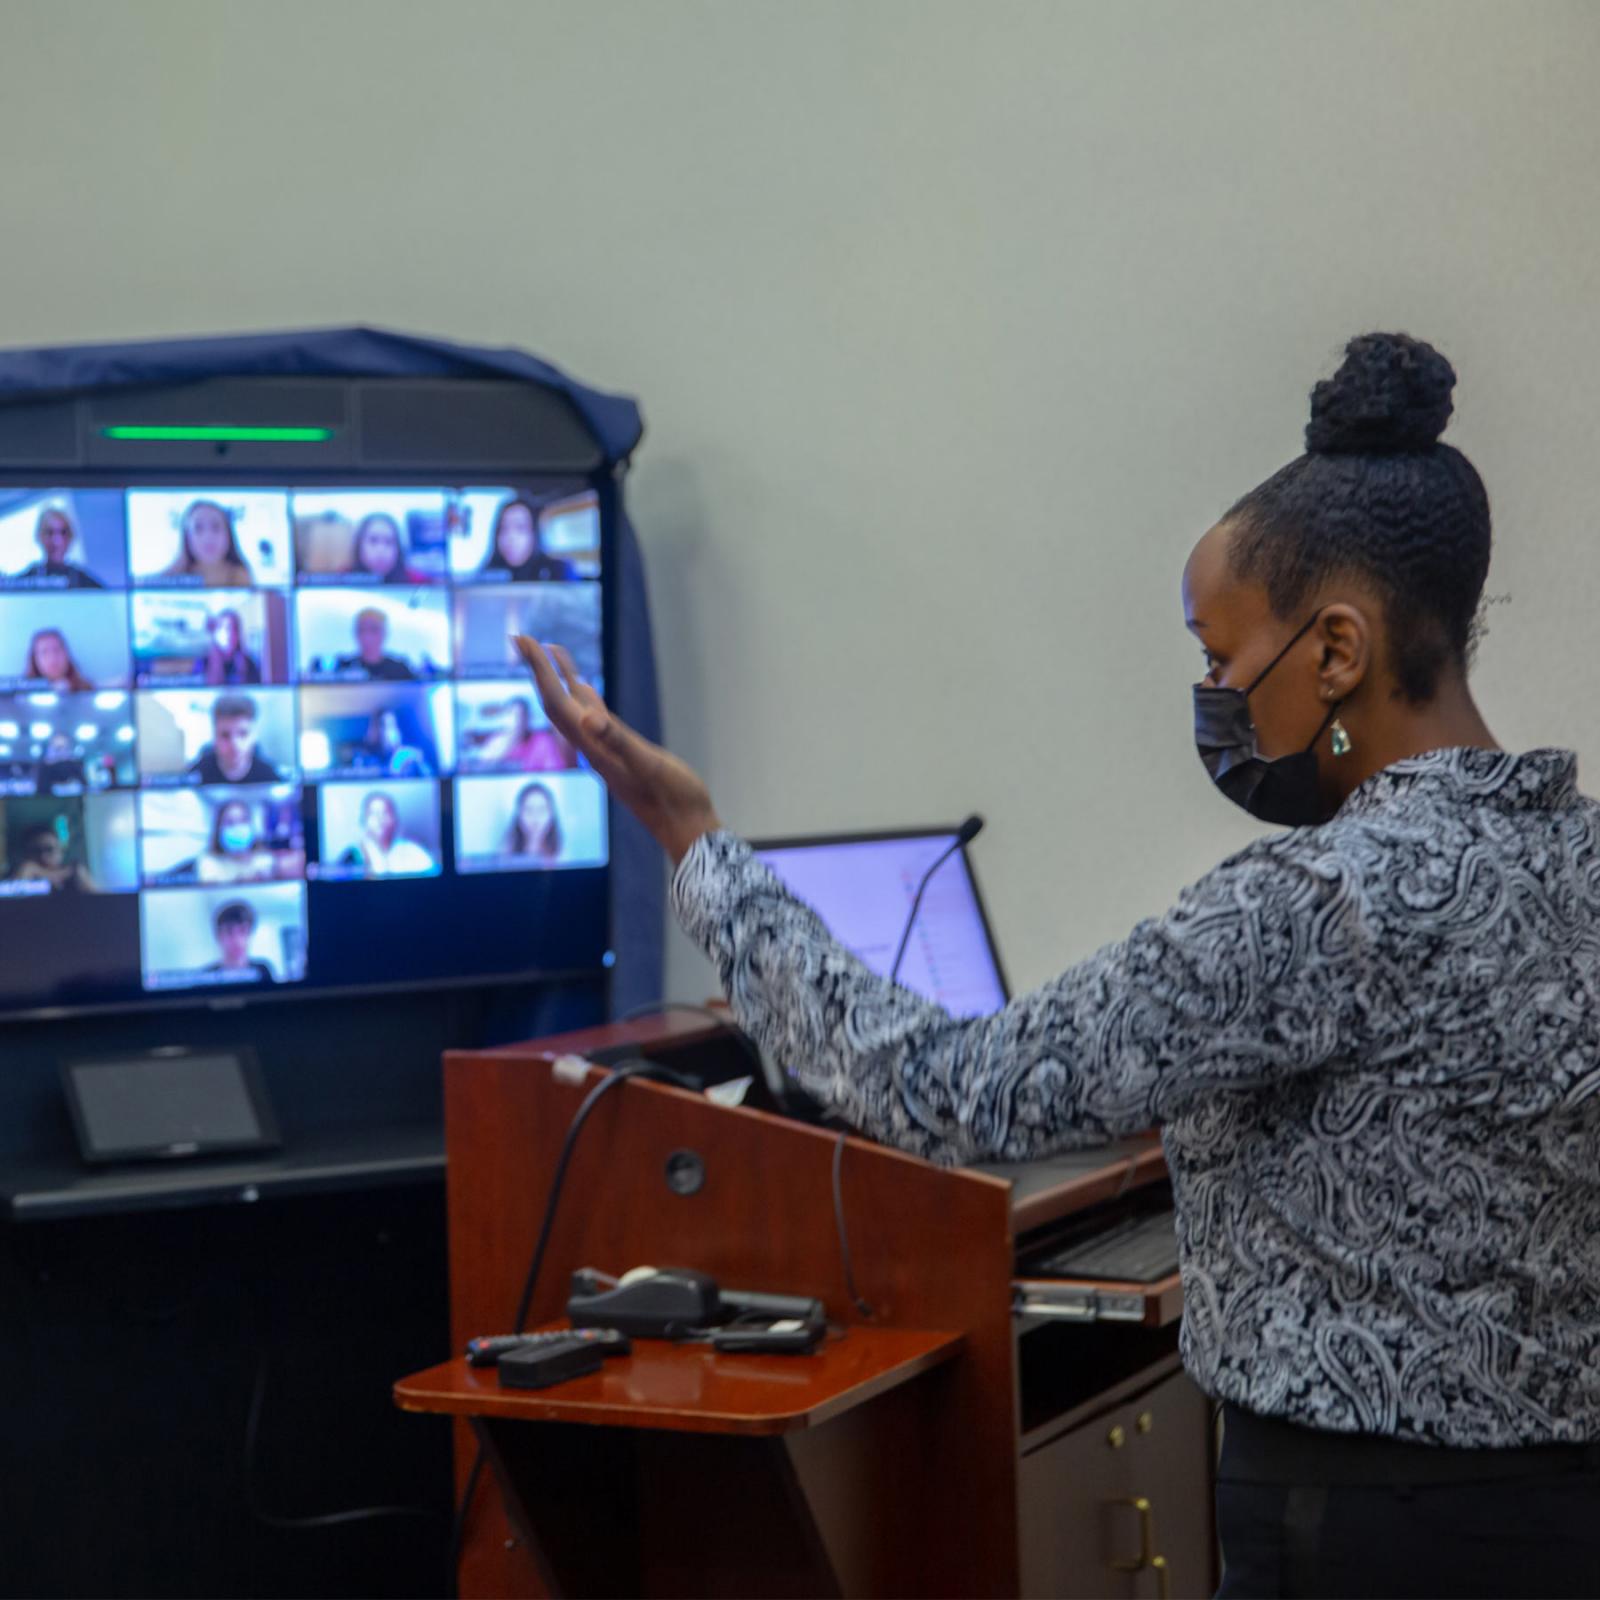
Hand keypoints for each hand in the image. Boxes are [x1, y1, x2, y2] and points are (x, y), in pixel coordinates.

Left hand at [512, 636, 721, 864]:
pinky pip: (593, 717)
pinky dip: (584, 696)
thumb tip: (588, 718)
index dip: (539, 669)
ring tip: (551, 651)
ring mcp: (605, 751)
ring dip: (559, 679)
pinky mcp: (620, 753)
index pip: (556, 701)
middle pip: (555, 702)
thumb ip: (618, 741)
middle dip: (538, 669)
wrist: (686, 830)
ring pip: (572, 708)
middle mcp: (592, 748)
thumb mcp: (648, 765)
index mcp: (594, 747)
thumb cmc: (674, 799)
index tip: (523, 639)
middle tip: (522, 638)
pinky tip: (585, 689)